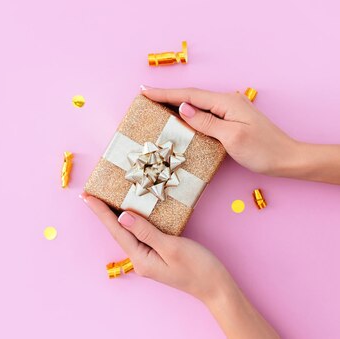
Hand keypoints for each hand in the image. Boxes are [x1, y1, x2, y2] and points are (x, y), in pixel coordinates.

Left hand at [81, 192, 231, 302]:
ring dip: (114, 215)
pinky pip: (139, 234)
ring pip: (127, 232)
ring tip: (102, 200)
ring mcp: (148, 257)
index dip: (100, 212)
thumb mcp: (172, 247)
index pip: (116, 230)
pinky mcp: (157, 253)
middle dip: (103, 212)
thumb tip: (122, 217)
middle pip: (117, 231)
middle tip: (88, 195)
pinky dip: (132, 221)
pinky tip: (129, 213)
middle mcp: (140, 259)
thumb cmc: (198, 268)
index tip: (86, 197)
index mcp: (140, 258)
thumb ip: (146, 232)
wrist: (216, 287)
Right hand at [141, 86, 297, 175]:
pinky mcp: (231, 119)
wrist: (287, 159)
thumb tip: (183, 108)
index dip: (165, 93)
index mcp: (226, 102)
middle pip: (191, 96)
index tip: (144, 91)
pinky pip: (204, 112)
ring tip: (155, 104)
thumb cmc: (262, 150)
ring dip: (176, 103)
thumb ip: (206, 122)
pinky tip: (179, 115)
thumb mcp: (231, 137)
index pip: (189, 95)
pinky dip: (188, 112)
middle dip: (166, 96)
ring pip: (197, 103)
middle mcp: (228, 101)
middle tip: (144, 95)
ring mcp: (230, 109)